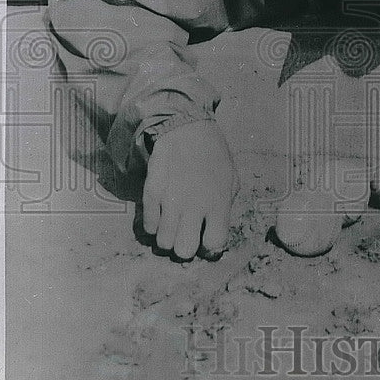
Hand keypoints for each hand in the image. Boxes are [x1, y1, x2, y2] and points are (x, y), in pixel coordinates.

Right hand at [142, 120, 238, 259]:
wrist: (186, 128)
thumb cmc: (213, 153)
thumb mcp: (231, 179)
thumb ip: (225, 206)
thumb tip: (215, 229)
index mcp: (218, 203)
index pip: (215, 244)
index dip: (211, 247)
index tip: (208, 239)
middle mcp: (194, 206)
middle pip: (184, 251)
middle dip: (186, 247)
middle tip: (187, 234)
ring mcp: (170, 201)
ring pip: (163, 243)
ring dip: (169, 238)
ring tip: (173, 225)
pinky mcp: (151, 194)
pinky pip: (148, 227)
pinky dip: (154, 225)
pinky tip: (161, 214)